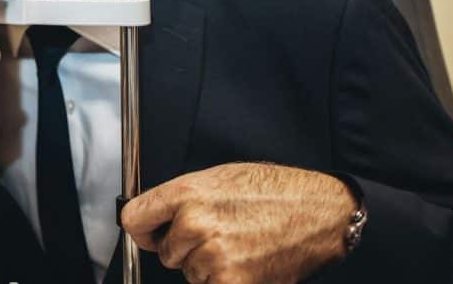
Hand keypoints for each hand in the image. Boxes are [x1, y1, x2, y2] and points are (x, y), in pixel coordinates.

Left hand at [121, 163, 355, 283]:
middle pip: (164, 252)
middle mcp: (194, 223)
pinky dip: (224, 280)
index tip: (151, 233)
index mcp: (187, 193)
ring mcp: (212, 255)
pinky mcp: (231, 282)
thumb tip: (155, 216)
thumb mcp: (218, 177)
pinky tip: (245, 261)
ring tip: (237, 244)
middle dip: (184, 247)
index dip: (144, 229)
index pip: (134, 219)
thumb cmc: (273, 190)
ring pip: (189, 272)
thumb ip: (181, 198)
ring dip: (206, 265)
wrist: (318, 211)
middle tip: (217, 233)